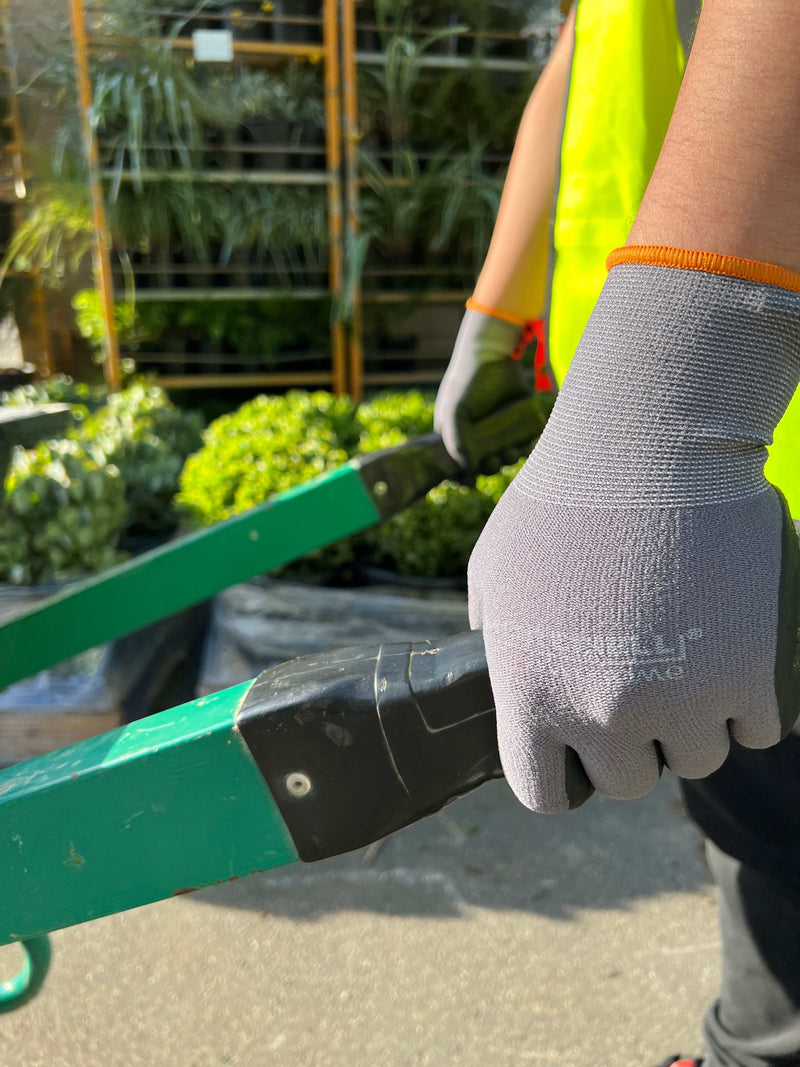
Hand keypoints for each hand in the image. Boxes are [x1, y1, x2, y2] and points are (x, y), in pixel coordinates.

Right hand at [434, 308, 545, 473]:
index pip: (460, 463)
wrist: (491, 355)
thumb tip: (471, 471)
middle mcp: (480, 432)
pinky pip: (524, 440)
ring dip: (509, 459)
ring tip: (511, 452)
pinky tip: (523, 447)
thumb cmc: (466, 385)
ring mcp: (500, 426)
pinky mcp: (520, 418)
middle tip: (494, 461)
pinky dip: (525, 447)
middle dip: (491, 467)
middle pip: (486, 461)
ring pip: (506, 453)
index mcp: (458, 434)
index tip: (471, 481)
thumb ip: (456, 444)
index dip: (465, 476)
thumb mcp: (453, 415)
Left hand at [468, 256, 799, 812]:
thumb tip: (501, 666)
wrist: (647, 450)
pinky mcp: (748, 677)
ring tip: (681, 664)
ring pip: (697, 760)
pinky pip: (757, 730)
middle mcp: (603, 715)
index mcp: (532, 696)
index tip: (577, 753)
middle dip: (630, 745)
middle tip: (636, 692)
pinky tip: (728, 657)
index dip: (562, 774)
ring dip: (692, 724)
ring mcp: (681, 701)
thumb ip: (492, 633)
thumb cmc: (559, 501)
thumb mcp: (493, 570)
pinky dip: (747, 703)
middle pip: (626, 782)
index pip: (543, 793)